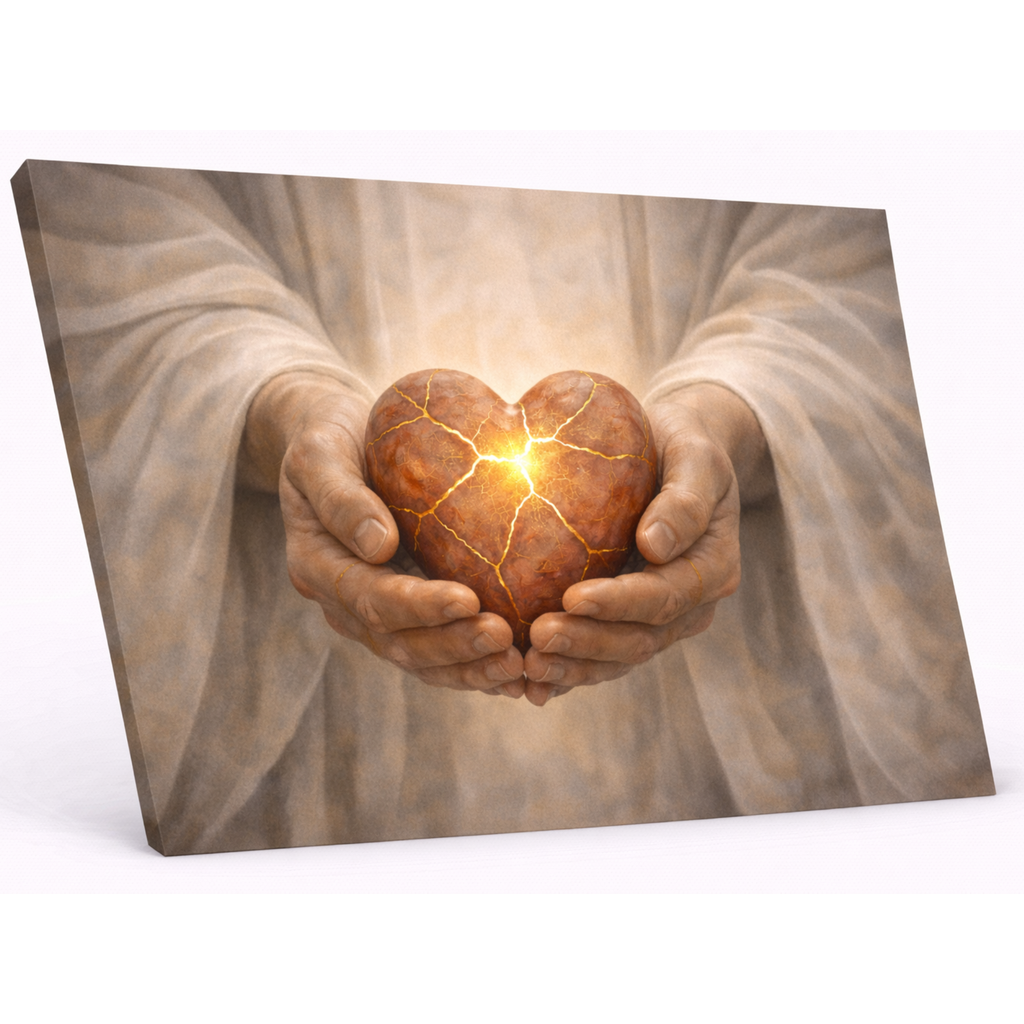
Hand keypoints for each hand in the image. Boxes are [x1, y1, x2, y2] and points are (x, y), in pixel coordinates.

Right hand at [238, 372, 526, 696]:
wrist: (337, 441)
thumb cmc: (328, 438)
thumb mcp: (318, 453)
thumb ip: (339, 497)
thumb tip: (377, 544)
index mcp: (319, 565)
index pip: (370, 597)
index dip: (418, 606)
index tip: (468, 600)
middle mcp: (345, 601)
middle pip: (398, 640)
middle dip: (453, 645)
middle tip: (505, 639)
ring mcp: (375, 613)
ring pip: (421, 659)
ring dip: (468, 667)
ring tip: (517, 664)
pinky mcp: (406, 613)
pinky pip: (439, 652)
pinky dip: (474, 666)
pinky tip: (517, 670)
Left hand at [522, 383, 772, 705]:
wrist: (679, 451)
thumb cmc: (685, 446)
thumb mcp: (696, 458)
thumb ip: (685, 500)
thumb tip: (656, 544)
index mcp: (712, 566)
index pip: (665, 596)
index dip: (620, 603)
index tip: (572, 598)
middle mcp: (690, 603)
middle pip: (641, 638)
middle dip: (588, 643)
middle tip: (537, 637)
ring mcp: (662, 619)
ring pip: (620, 657)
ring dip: (575, 667)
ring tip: (529, 668)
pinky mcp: (631, 621)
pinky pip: (603, 656)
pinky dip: (570, 672)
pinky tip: (531, 683)